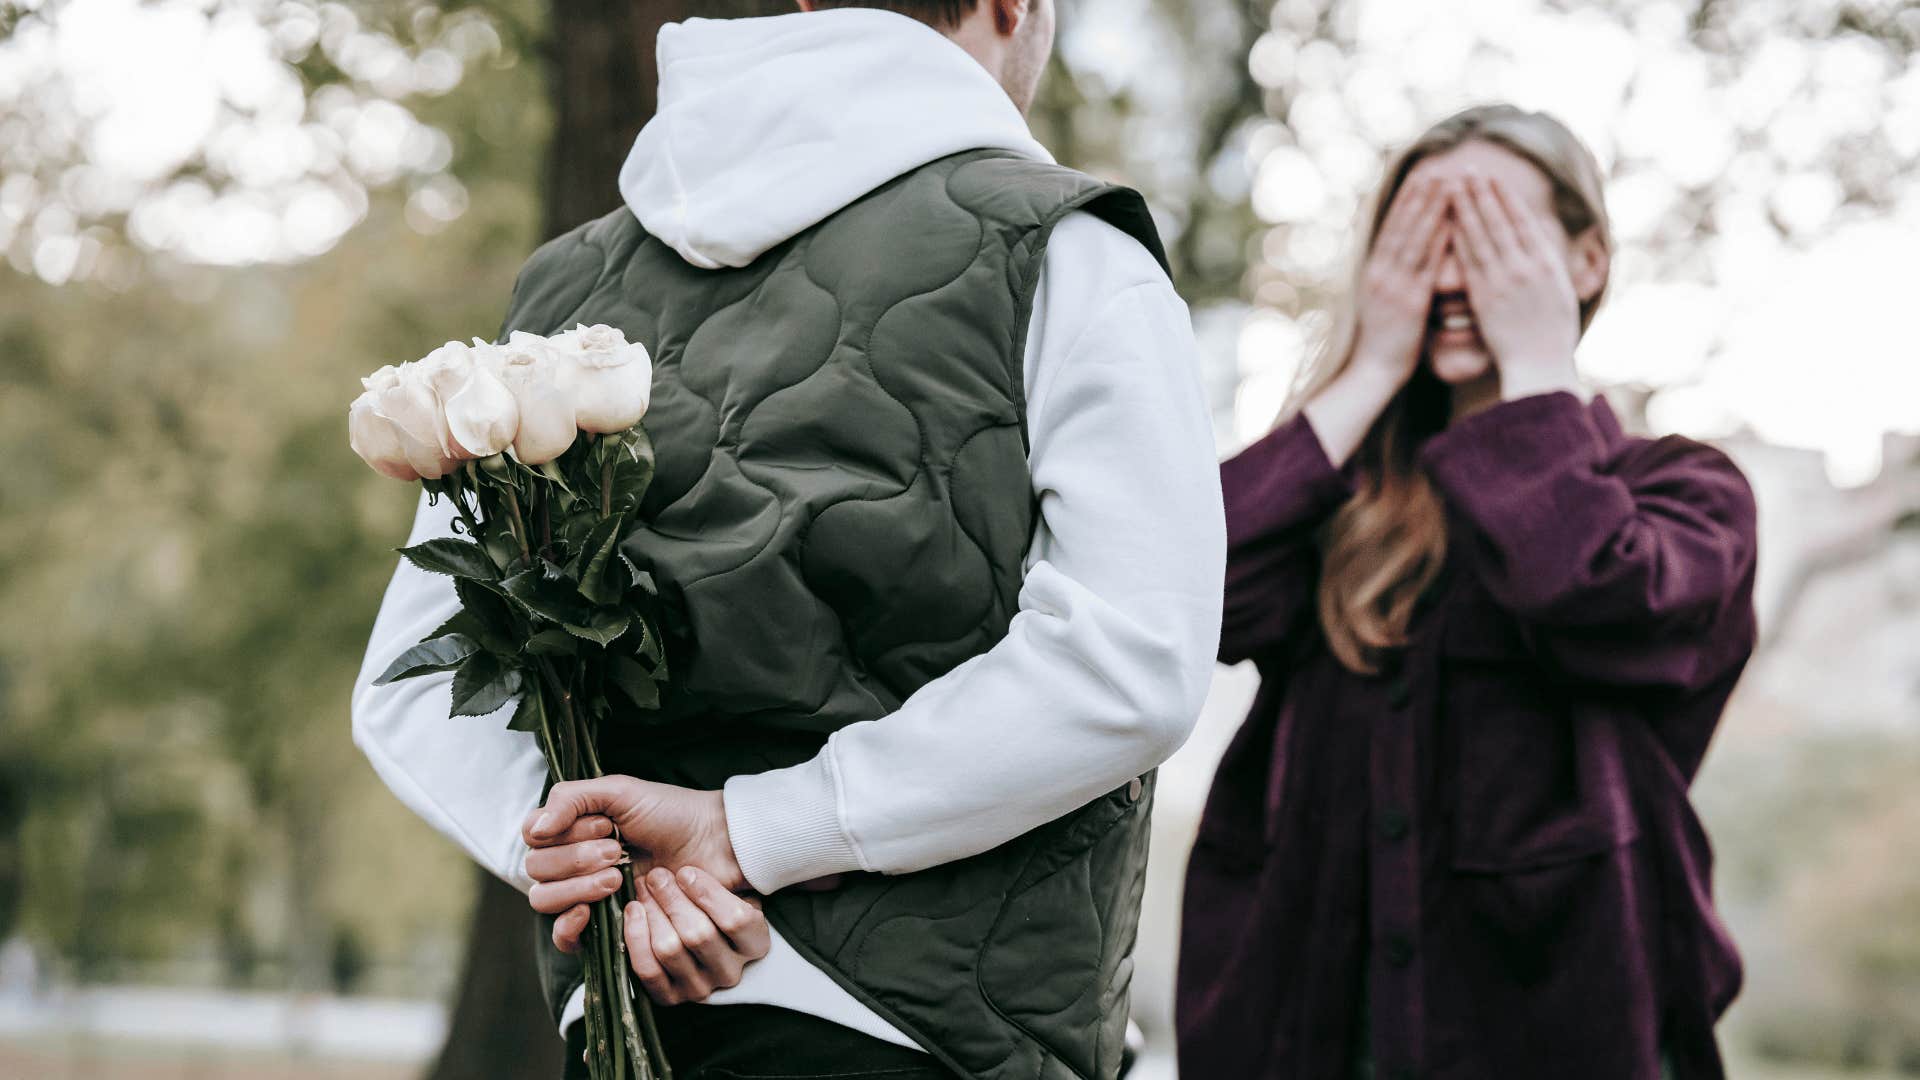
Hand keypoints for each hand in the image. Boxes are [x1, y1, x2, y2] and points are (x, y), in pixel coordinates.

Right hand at [523, 776, 743, 920]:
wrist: (712, 845)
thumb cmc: (670, 813)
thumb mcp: (621, 791)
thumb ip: (572, 798)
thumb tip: (536, 831)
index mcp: (571, 828)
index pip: (532, 835)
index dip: (561, 832)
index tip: (605, 824)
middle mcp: (571, 862)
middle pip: (537, 869)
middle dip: (576, 858)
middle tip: (618, 851)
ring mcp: (584, 894)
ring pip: (544, 900)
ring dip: (577, 886)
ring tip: (619, 875)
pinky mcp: (601, 925)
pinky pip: (563, 939)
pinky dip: (569, 926)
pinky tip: (590, 911)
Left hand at [623, 866, 771, 1004]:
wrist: (687, 931)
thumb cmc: (709, 901)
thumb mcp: (731, 887)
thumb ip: (730, 875)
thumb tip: (719, 852)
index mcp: (755, 944)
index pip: (737, 921)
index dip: (707, 893)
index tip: (686, 872)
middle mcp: (730, 971)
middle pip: (698, 934)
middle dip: (672, 898)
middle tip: (656, 875)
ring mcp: (700, 988)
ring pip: (670, 949)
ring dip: (652, 913)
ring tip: (644, 888)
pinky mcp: (670, 997)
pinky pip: (648, 969)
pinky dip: (636, 936)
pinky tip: (633, 911)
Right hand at [1304, 173, 1454, 464]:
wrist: (1373, 371)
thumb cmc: (1384, 340)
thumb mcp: (1383, 301)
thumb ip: (1393, 276)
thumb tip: (1406, 255)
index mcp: (1374, 270)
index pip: (1391, 226)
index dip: (1407, 199)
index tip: (1422, 174)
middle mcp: (1381, 272)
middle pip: (1402, 225)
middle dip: (1420, 195)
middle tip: (1439, 166)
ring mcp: (1393, 285)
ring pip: (1414, 238)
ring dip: (1431, 208)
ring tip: (1448, 183)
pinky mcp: (1409, 302)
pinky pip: (1426, 265)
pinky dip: (1439, 240)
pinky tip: (1453, 221)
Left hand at [1451, 173, 1581, 398]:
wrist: (1541, 366)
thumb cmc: (1552, 335)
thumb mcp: (1561, 293)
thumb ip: (1548, 266)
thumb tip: (1539, 244)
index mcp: (1548, 263)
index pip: (1523, 221)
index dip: (1505, 197)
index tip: (1493, 177)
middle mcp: (1527, 266)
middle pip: (1500, 221)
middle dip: (1482, 192)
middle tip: (1468, 168)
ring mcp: (1505, 280)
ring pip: (1482, 235)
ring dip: (1466, 207)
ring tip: (1453, 185)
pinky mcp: (1485, 297)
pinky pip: (1468, 261)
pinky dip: (1458, 238)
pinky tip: (1446, 222)